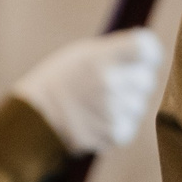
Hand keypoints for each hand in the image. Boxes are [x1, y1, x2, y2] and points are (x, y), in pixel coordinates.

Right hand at [11, 28, 165, 153]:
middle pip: (147, 79)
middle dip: (134, 81)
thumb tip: (149, 49)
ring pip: (139, 105)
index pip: (146, 47)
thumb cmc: (60, 80)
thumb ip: (116, 51)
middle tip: (111, 84)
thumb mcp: (82, 54)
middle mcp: (108, 82)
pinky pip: (129, 126)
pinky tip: (97, 119)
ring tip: (99, 104)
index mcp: (100, 57)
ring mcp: (112, 110)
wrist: (32, 117)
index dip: (148, 53)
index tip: (141, 58)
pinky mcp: (113, 134)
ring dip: (126, 105)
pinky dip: (117, 125)